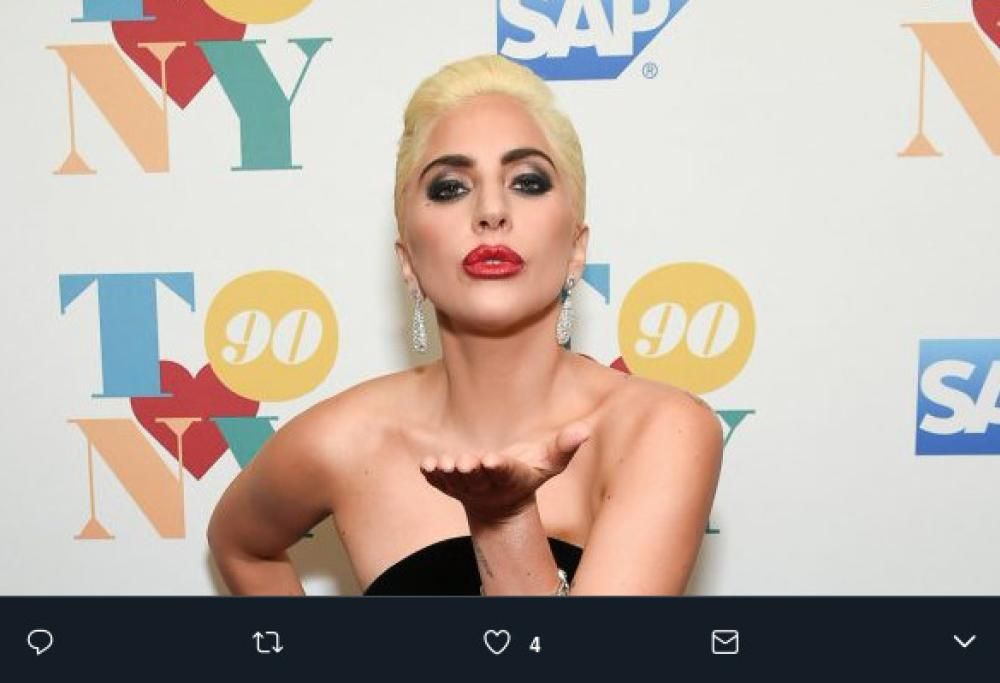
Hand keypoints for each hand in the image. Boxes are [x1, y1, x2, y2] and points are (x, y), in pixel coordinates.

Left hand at [419, 421, 591, 521]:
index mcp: (510, 476)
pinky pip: (439, 483)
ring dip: (448, 474)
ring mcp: (467, 487)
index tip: (491, 460)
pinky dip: (432, 476)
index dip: (497, 466)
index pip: (504, 472)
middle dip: (470, 469)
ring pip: (456, 482)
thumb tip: (584, 429)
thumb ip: (564, 446)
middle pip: (477, 477)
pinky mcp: (450, 486)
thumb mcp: (549, 463)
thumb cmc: (526, 475)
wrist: (501, 502)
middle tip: (464, 462)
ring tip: (441, 464)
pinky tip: (425, 466)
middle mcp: (487, 484)